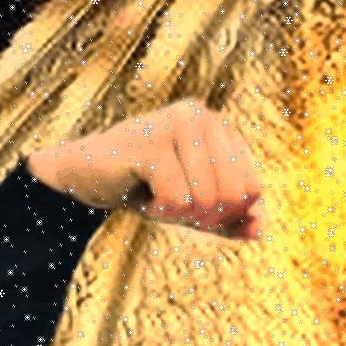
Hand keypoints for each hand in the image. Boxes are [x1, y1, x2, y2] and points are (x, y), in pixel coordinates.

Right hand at [24, 98, 263, 239]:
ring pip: (207, 200)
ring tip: (156, 196)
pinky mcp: (151, 140)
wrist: (85, 177)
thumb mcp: (197, 209)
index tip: (196, 205)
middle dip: (205, 216)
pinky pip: (177, 200)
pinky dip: (159, 211)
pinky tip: (142, 195)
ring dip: (178, 214)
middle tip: (174, 205)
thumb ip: (233, 220)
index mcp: (222, 128)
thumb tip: (260, 228)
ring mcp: (177, 123)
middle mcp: (204, 116)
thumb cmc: (147, 189)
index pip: (253, 189)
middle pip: (234, 196)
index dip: (228, 213)